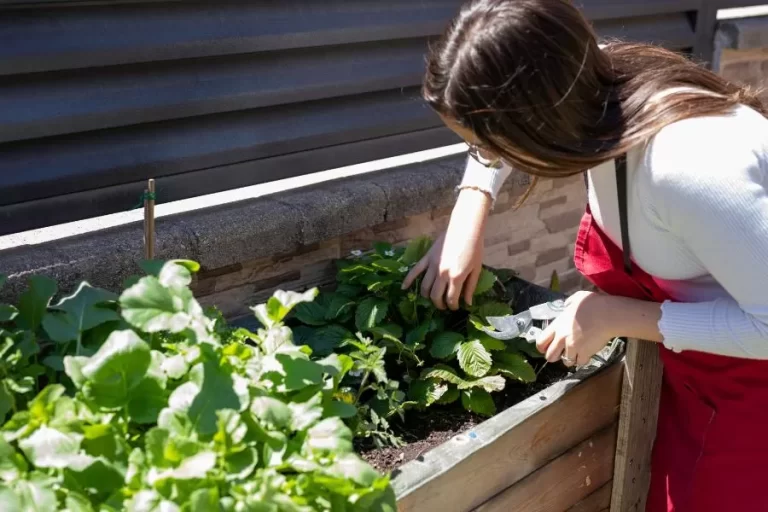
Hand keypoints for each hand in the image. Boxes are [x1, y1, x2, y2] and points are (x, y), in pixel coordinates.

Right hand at [402, 188, 490, 309]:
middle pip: (436, 296)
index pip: (451, 299)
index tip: (455, 307)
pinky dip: (408, 280)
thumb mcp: (476, 269)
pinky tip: (404, 288)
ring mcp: (433, 266)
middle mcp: (442, 274)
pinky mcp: (427, 258)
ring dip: (427, 296)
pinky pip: (415, 271)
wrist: (466, 228)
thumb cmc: (474, 248)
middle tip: (444, 306)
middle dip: (439, 304)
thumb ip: (470, 287)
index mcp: (456, 277)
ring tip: (432, 299)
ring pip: (425, 287)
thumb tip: (468, 303)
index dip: (452, 306)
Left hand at [535, 291, 615, 366]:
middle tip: (561, 353)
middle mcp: (562, 338)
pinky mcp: (584, 353)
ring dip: (571, 359)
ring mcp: (572, 347)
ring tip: (577, 353)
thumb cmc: (594, 304)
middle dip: (555, 356)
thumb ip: (569, 304)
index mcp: (557, 325)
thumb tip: (567, 305)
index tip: (546, 348)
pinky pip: (581, 362)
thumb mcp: (577, 298)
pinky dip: (583, 360)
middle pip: (550, 356)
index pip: (541, 342)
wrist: (608, 315)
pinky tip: (587, 353)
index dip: (542, 347)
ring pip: (566, 362)